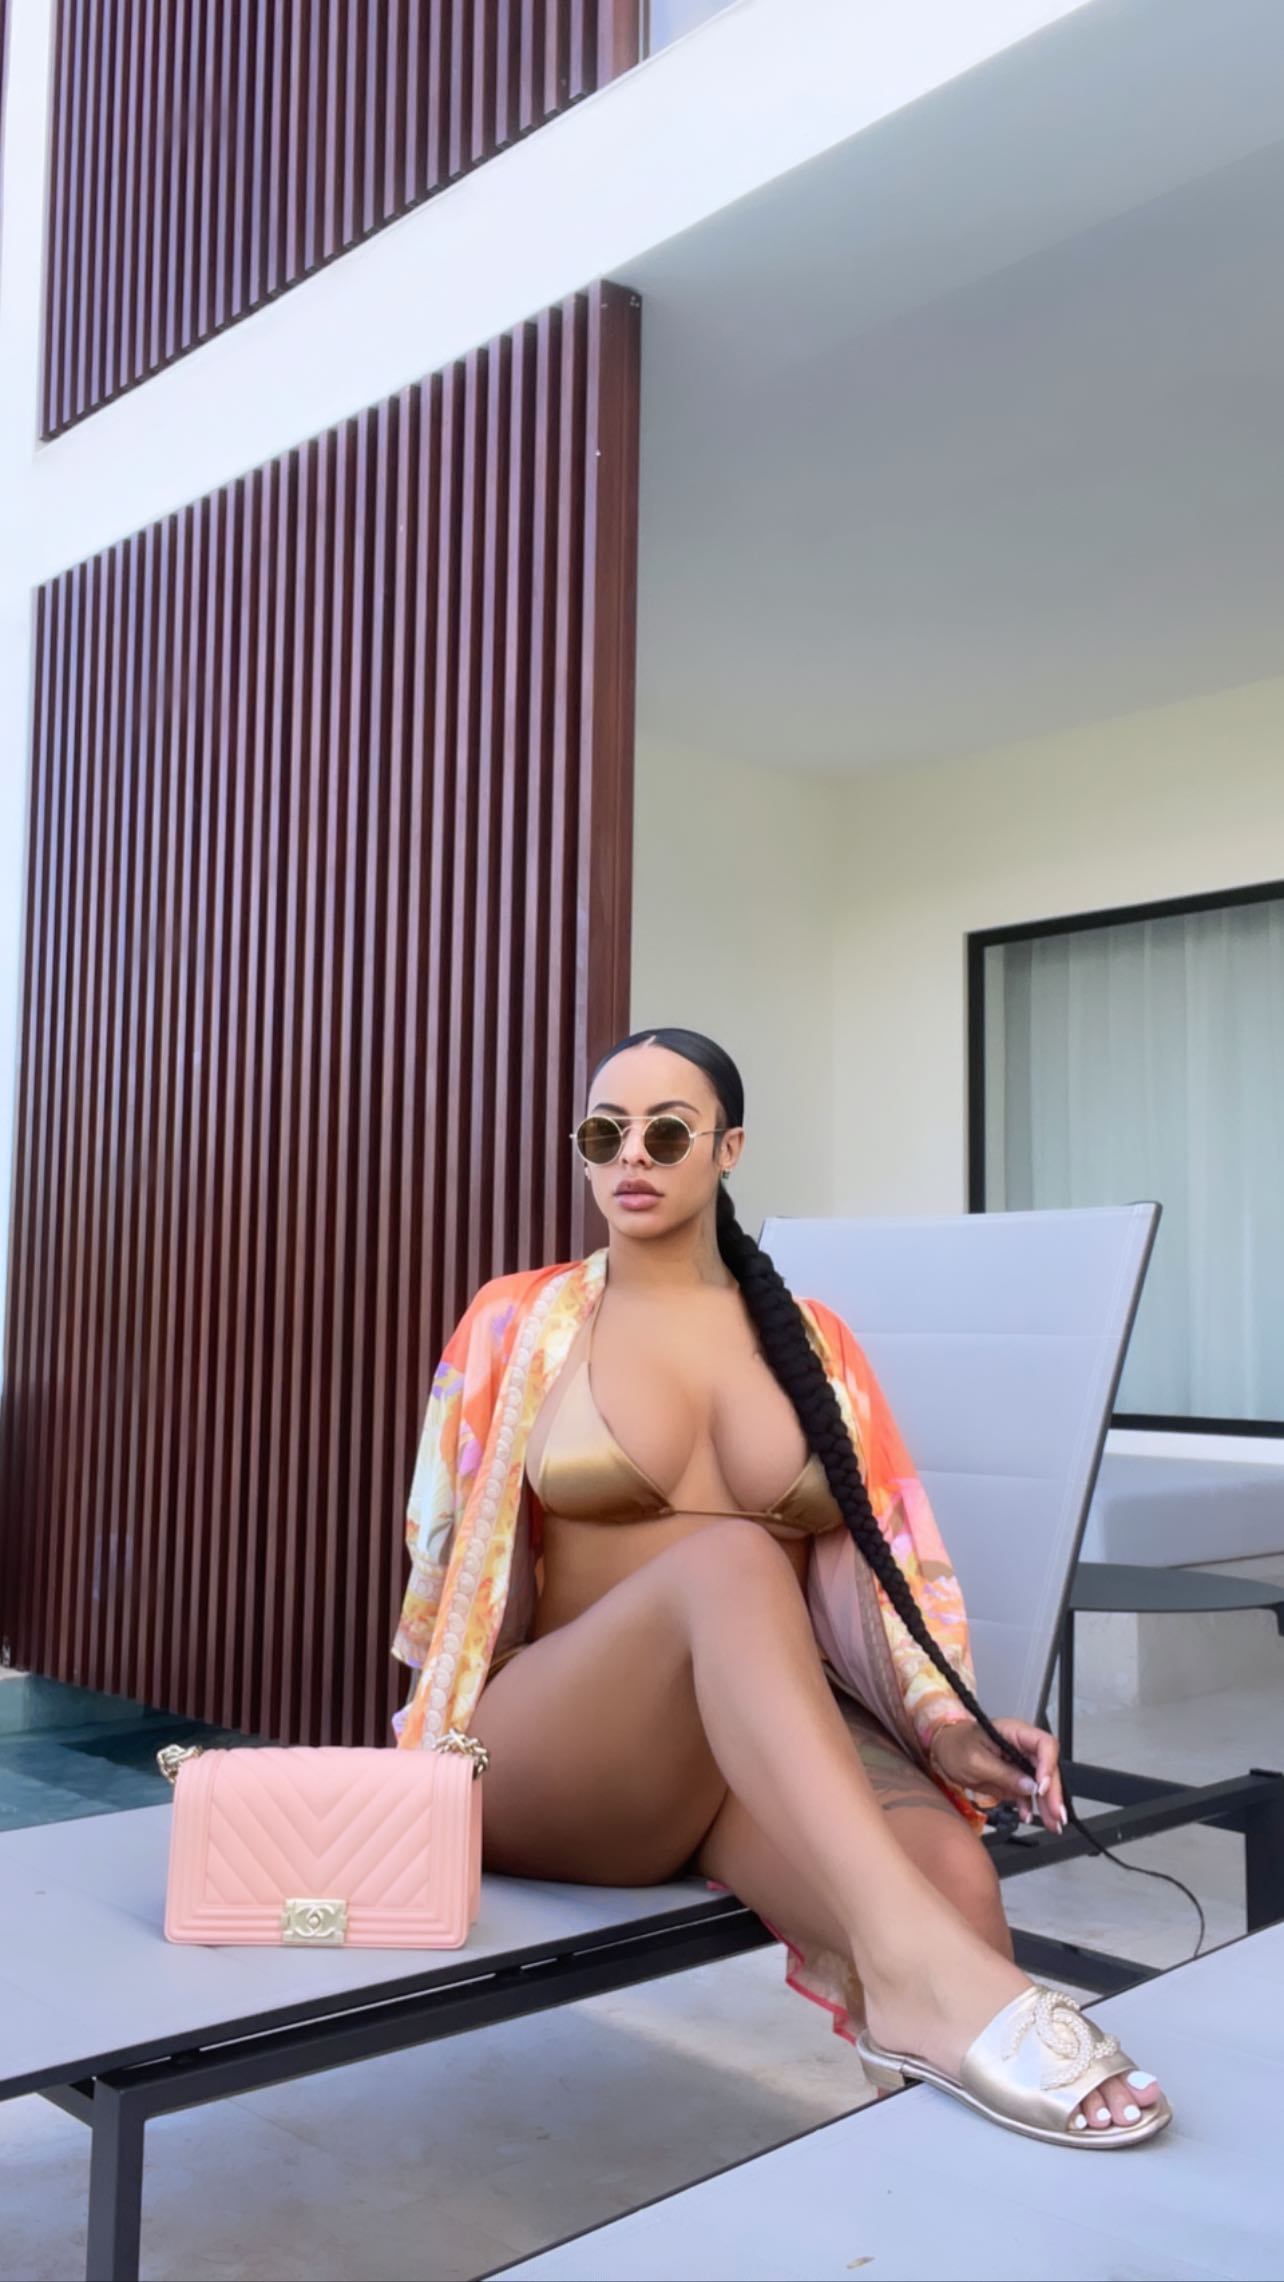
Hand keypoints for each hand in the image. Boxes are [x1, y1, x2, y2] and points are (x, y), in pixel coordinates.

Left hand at [927, 1717, 1065, 1832]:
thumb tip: (1030, 1787)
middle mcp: (1021, 1746)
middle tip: (1057, 1815)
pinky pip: (1027, 1792)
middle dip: (1053, 1792)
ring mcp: (1019, 1763)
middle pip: (1047, 1767)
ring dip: (1048, 1804)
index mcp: (1014, 1732)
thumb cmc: (955, 1746)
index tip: (1043, 1787)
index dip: (1048, 1765)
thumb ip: (1003, 1773)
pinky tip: (1027, 1816)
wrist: (942, 1752)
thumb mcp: (975, 1761)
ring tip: (1053, 1824)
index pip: (1044, 1744)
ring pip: (1041, 1783)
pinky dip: (1029, 1806)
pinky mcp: (1013, 1778)